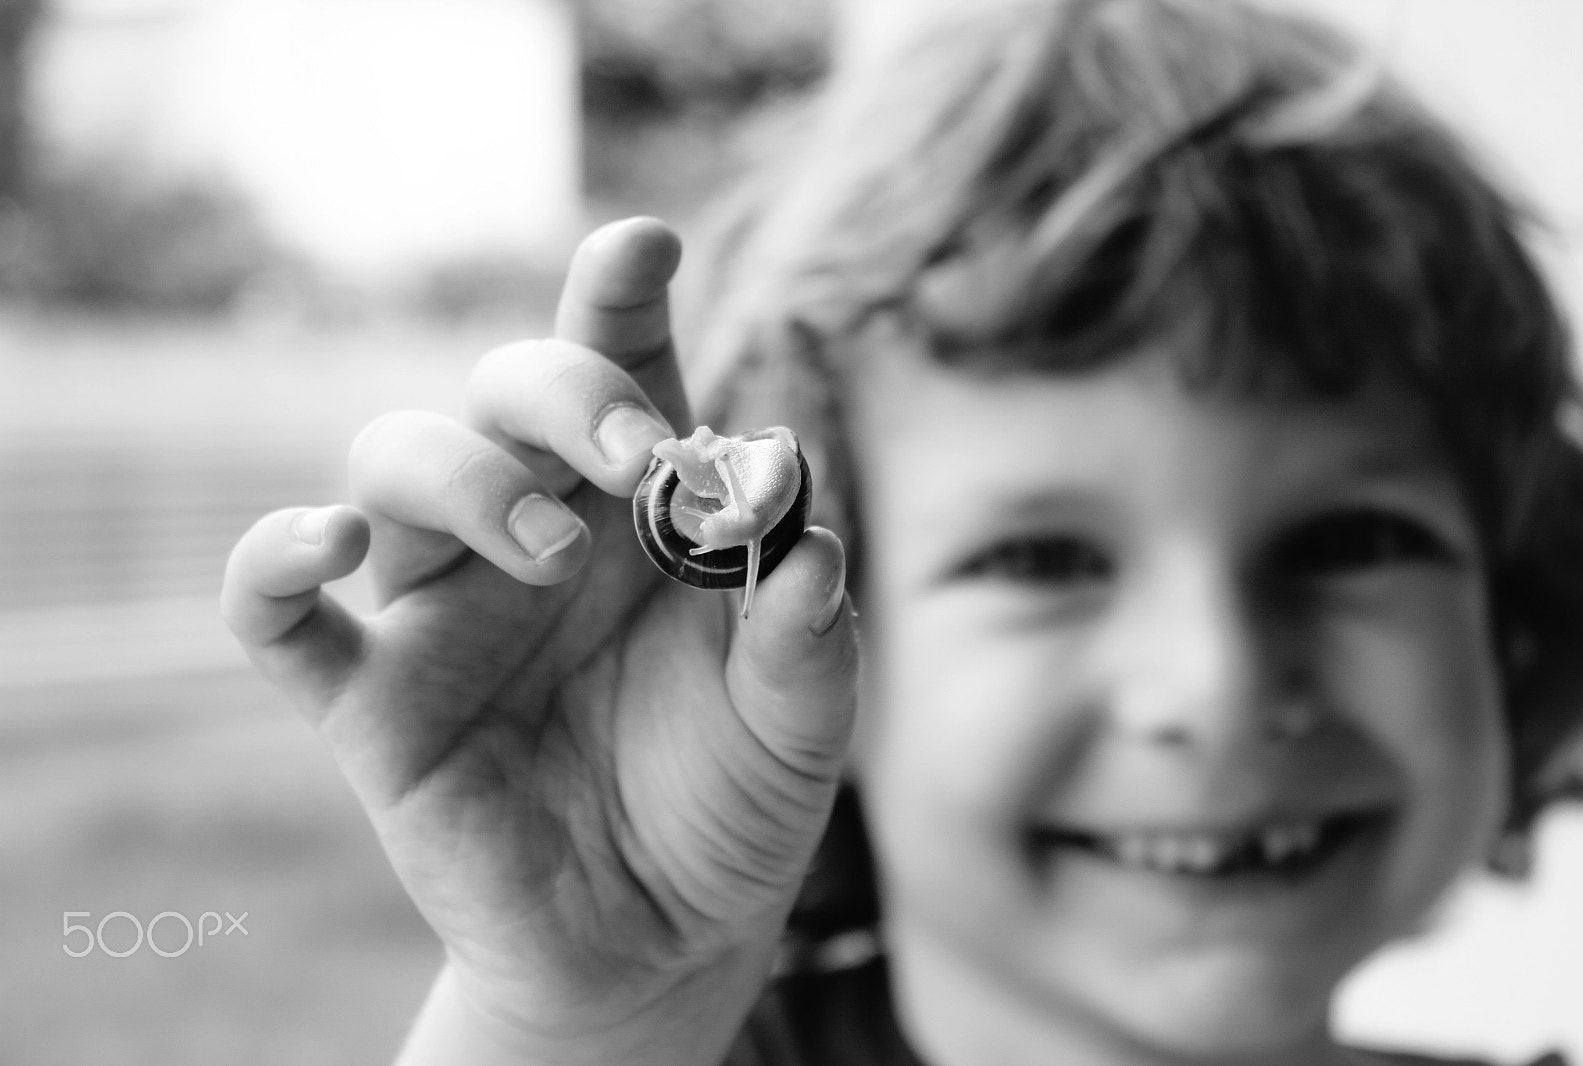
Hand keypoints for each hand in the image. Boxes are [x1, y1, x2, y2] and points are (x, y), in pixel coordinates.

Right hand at [221, 219, 858, 1065]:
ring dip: (461, 477)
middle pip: (502, 389)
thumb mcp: (799, 718)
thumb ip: (803, 632)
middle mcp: (531, 528)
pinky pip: (273, 613)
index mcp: (638, 508)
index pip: (617, 365)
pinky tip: (322, 546)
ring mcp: (441, 609)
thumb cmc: (734, 798)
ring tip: (549, 553)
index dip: (617, 294)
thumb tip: (803, 538)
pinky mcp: (370, 702)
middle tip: (636, 456)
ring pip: (391, 463)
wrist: (666, 939)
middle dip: (562, 390)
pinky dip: (273, 560)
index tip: (644, 246)